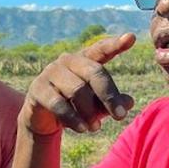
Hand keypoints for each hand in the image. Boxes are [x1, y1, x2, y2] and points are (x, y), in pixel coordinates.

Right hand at [20, 33, 135, 135]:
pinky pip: (58, 103)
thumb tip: (129, 102)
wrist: (43, 119)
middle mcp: (67, 60)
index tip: (131, 38)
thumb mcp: (97, 105)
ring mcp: (50, 72)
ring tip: (96, 128)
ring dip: (90, 112)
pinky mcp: (37, 89)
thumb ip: (113, 102)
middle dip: (109, 96)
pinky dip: (73, 118)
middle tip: (120, 116)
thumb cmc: (76, 106)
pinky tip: (82, 129)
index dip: (114, 44)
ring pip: (77, 90)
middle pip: (94, 73)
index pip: (101, 49)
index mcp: (84, 59)